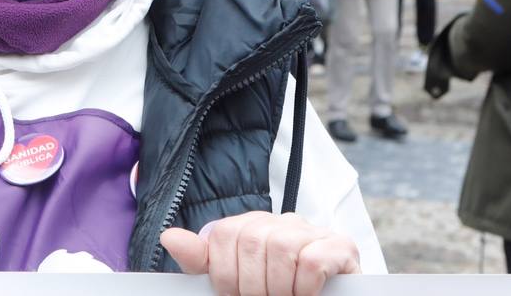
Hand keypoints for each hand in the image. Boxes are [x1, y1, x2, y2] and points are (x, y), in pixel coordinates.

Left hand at [161, 211, 360, 295]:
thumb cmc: (276, 292)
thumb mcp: (234, 279)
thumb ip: (203, 261)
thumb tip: (170, 237)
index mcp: (252, 227)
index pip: (224, 235)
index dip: (225, 274)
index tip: (234, 295)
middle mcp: (281, 222)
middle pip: (251, 241)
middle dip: (251, 286)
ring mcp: (312, 231)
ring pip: (280, 248)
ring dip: (278, 288)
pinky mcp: (340, 246)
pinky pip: (312, 261)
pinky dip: (303, 287)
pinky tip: (305, 295)